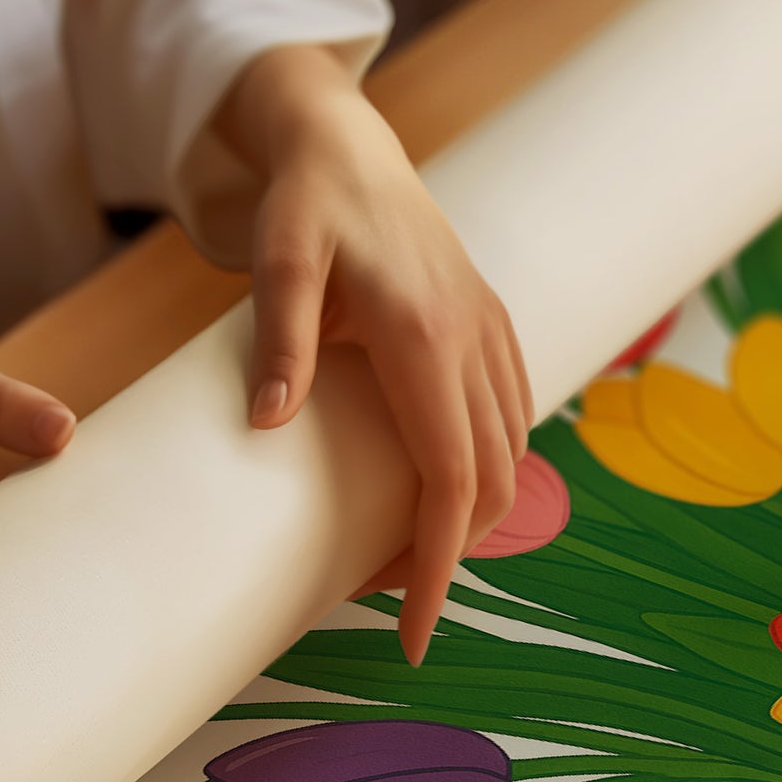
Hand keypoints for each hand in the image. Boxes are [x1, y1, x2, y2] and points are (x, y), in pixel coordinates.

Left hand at [211, 46, 533, 665]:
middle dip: (449, 556)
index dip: (438, 566)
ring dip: (467, 517)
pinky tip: (443, 488)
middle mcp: (472, 340)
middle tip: (385, 596)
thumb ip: (280, 338)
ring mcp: (491, 333)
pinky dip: (485, 470)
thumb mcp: (278, 258)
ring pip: (509, 456)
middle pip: (490, 483)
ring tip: (406, 552)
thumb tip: (269, 424)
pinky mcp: (493, 329)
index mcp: (422, 335)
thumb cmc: (306, 204)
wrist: (351, 146)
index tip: (412, 635)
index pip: (449, 478)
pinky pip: (512, 418)